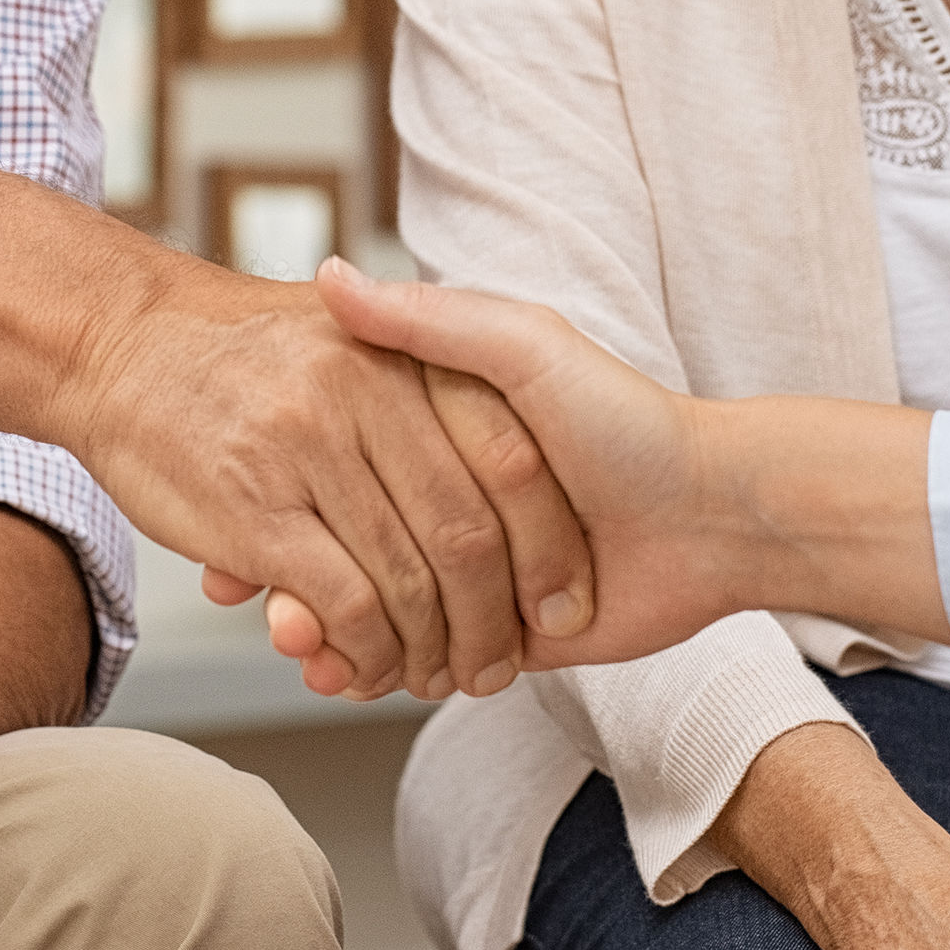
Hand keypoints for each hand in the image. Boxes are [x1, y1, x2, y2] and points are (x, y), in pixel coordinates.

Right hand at [66, 269, 593, 701]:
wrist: (115, 336)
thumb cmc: (239, 350)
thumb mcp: (352, 328)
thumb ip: (432, 363)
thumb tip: (509, 453)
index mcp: (408, 352)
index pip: (512, 460)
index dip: (547, 543)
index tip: (561, 600)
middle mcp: (369, 391)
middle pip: (470, 533)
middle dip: (496, 619)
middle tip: (497, 665)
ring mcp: (310, 448)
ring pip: (412, 579)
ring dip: (434, 651)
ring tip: (438, 678)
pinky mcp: (256, 511)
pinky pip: (347, 603)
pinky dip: (368, 654)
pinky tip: (363, 669)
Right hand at [283, 271, 796, 689]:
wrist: (721, 517)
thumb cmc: (628, 421)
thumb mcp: (524, 349)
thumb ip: (430, 321)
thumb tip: (329, 278)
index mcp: (445, 427)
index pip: (342, 466)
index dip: (288, 486)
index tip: (229, 502)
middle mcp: (452, 496)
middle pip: (350, 547)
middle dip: (301, 582)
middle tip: (258, 601)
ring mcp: (474, 570)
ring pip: (374, 607)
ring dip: (330, 635)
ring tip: (290, 646)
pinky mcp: (502, 634)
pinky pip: (420, 657)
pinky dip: (376, 669)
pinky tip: (335, 671)